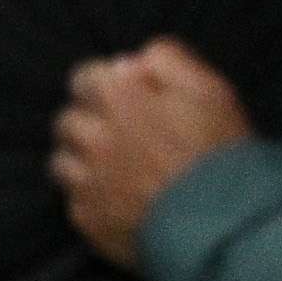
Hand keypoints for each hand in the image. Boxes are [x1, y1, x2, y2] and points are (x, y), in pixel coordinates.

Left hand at [51, 39, 252, 268]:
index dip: (103, 82)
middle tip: (117, 131)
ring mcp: (87, 180)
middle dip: (88, 119)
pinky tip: (117, 198)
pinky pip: (73, 200)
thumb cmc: (219, 151)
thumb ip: (169, 60)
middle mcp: (94, 136)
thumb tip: (135, 59)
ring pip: (61, 161)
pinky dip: (90, 196)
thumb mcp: (210, 88)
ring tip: (111, 166)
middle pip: (68, 119)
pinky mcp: (88, 218)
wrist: (219, 221)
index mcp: (122, 98)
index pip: (86, 76)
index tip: (119, 92)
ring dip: (80, 158)